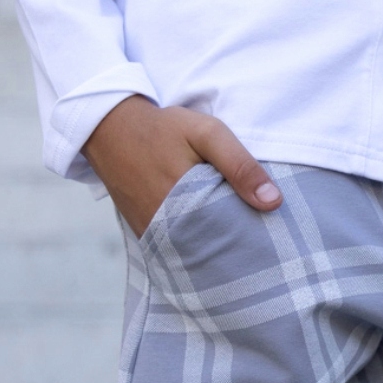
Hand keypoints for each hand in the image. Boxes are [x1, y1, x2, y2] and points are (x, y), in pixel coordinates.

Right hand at [82, 95, 281, 236]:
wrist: (110, 129)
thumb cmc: (163, 128)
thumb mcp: (207, 133)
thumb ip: (240, 165)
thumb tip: (273, 202)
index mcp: (187, 204)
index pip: (231, 238)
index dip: (252, 241)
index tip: (273, 245)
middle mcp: (167, 228)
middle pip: (214, 252)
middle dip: (236, 252)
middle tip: (262, 253)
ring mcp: (153, 235)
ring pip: (195, 254)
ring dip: (216, 253)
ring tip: (240, 252)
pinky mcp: (144, 234)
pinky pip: (175, 249)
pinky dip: (194, 248)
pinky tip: (211, 244)